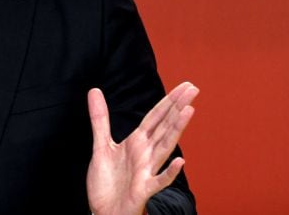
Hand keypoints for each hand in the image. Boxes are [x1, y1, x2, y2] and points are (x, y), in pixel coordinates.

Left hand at [86, 81, 198, 214]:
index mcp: (137, 142)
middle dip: (177, 107)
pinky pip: (158, 180)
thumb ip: (100, 118)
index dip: (168, 101)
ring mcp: (146, 171)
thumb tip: (94, 90)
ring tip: (188, 111)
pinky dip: (169, 172)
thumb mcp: (100, 145)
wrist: (103, 212)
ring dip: (176, 129)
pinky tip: (180, 161)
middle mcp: (145, 154)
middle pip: (164, 126)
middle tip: (193, 89)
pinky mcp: (143, 189)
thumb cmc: (107, 182)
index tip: (184, 86)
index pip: (156, 117)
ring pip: (164, 147)